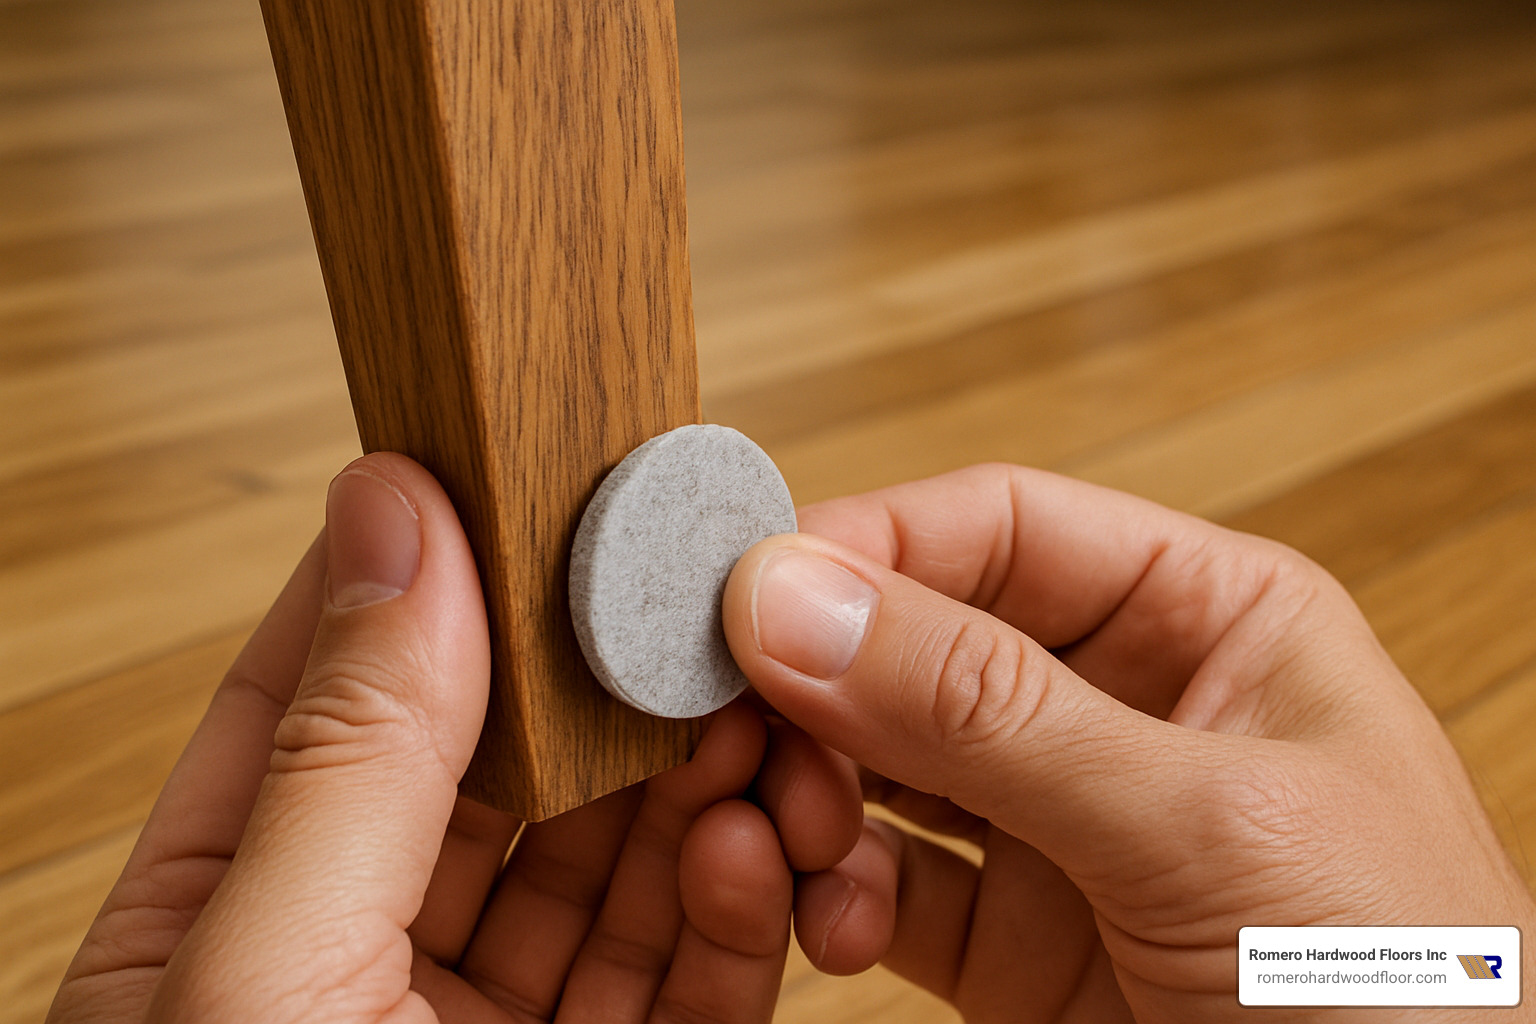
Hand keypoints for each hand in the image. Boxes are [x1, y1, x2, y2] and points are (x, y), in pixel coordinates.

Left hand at [47, 452, 854, 1023]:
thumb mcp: (272, 984)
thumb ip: (346, 754)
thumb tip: (388, 519)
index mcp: (228, 917)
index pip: (327, 689)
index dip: (424, 580)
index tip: (525, 484)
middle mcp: (360, 966)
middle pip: (499, 772)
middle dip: (604, 692)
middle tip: (694, 618)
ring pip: (609, 864)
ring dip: (689, 787)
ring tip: (754, 726)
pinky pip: (683, 977)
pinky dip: (731, 906)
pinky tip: (757, 844)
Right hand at [722, 463, 1535, 1023]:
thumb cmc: (1411, 993)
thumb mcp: (1203, 826)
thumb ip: (990, 713)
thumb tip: (794, 598)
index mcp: (1209, 621)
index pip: (1001, 528)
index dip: (869, 544)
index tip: (749, 589)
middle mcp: (1122, 708)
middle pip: (919, 642)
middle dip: (819, 684)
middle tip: (730, 723)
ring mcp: (1060, 825)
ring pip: (882, 764)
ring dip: (807, 790)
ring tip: (775, 831)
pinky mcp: (1016, 943)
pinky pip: (884, 886)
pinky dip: (827, 893)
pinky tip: (820, 914)